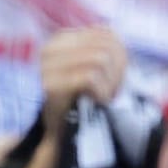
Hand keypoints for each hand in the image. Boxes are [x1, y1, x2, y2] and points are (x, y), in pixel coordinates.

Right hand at [26, 27, 127, 167]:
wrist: (62, 136)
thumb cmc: (82, 101)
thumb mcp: (92, 68)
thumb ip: (102, 46)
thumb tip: (112, 30)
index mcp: (60, 40)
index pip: (107, 34)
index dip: (120, 57)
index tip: (113, 80)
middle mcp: (50, 49)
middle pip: (105, 46)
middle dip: (117, 72)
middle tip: (111, 93)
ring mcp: (47, 68)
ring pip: (100, 59)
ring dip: (110, 83)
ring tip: (104, 98)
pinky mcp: (51, 87)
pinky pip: (90, 77)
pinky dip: (101, 92)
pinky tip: (97, 103)